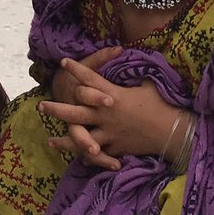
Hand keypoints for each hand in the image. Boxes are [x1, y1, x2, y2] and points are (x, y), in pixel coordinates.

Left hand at [41, 54, 186, 170]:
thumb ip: (134, 72)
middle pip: (76, 112)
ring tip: (50, 140)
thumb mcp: (147, 84)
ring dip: (65, 140)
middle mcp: (107, 114)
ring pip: (82, 137)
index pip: (90, 79)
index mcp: (113, 95)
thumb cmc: (161, 105)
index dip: (76, 69)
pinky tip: (78, 158)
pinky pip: (98, 154)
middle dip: (57, 109)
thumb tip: (130, 57)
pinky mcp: (115, 148)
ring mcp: (109, 133)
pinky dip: (88, 156)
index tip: (63, 62)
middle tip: (41, 106)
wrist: (171, 132)